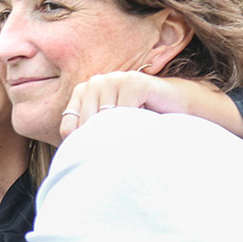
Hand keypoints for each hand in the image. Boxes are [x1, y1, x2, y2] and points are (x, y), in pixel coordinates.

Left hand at [60, 72, 242, 140]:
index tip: (98, 153)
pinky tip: (144, 121)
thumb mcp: (109, 128)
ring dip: (120, 134)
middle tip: (120, 147)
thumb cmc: (139, 121)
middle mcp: (96, 82)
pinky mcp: (135, 82)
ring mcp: (115, 79)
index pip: (68, 126)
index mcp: (83, 91)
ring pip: (104, 120)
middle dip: (102, 141)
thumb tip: (67, 161)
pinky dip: (133, 124)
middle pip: (85, 125)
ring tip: (133, 134)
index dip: (81, 145)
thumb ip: (88, 136)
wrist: (176, 107)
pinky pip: (124, 111)